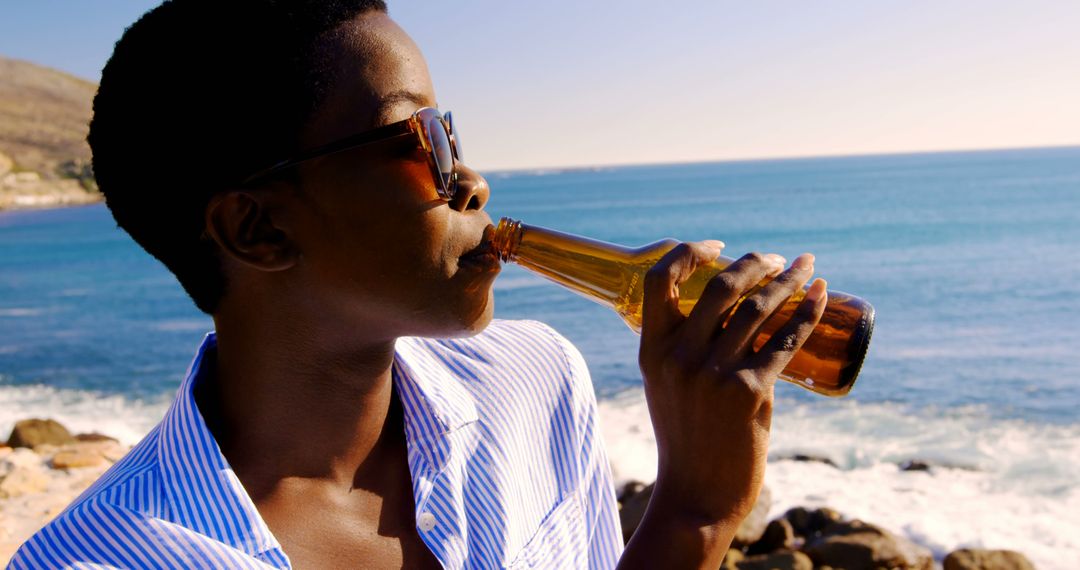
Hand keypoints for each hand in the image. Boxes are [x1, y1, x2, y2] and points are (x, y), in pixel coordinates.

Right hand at [631, 242, 826, 561]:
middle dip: (755, 262)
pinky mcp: (749, 391)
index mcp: (652, 349)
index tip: (719, 247)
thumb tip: (727, 310)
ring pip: (758, 308)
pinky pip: (785, 340)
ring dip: (788, 281)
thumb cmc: (686, 438)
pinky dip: (806, 312)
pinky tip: (820, 296)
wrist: (696, 493)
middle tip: (778, 259)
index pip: (660, 279)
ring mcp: (714, 373)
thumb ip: (684, 348)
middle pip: (721, 286)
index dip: (690, 252)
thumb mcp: (666, 385)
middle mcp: (680, 356)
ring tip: (806, 268)